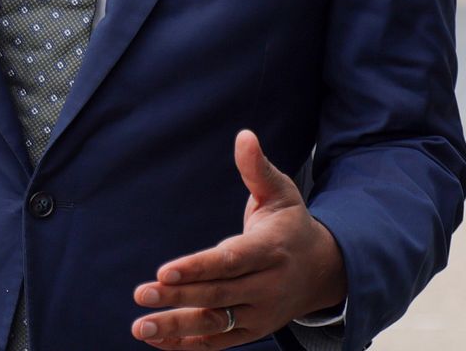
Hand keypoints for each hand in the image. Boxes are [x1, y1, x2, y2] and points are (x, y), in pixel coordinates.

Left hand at [129, 130, 345, 348]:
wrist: (325, 271)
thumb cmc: (292, 226)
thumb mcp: (281, 194)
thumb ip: (258, 169)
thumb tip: (244, 136)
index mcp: (269, 251)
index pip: (230, 262)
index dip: (197, 267)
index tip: (163, 270)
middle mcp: (266, 286)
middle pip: (217, 294)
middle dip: (177, 296)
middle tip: (141, 294)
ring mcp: (260, 313)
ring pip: (216, 324)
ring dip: (177, 328)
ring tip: (142, 326)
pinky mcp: (253, 330)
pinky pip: (219, 342)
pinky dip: (189, 345)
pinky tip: (157, 340)